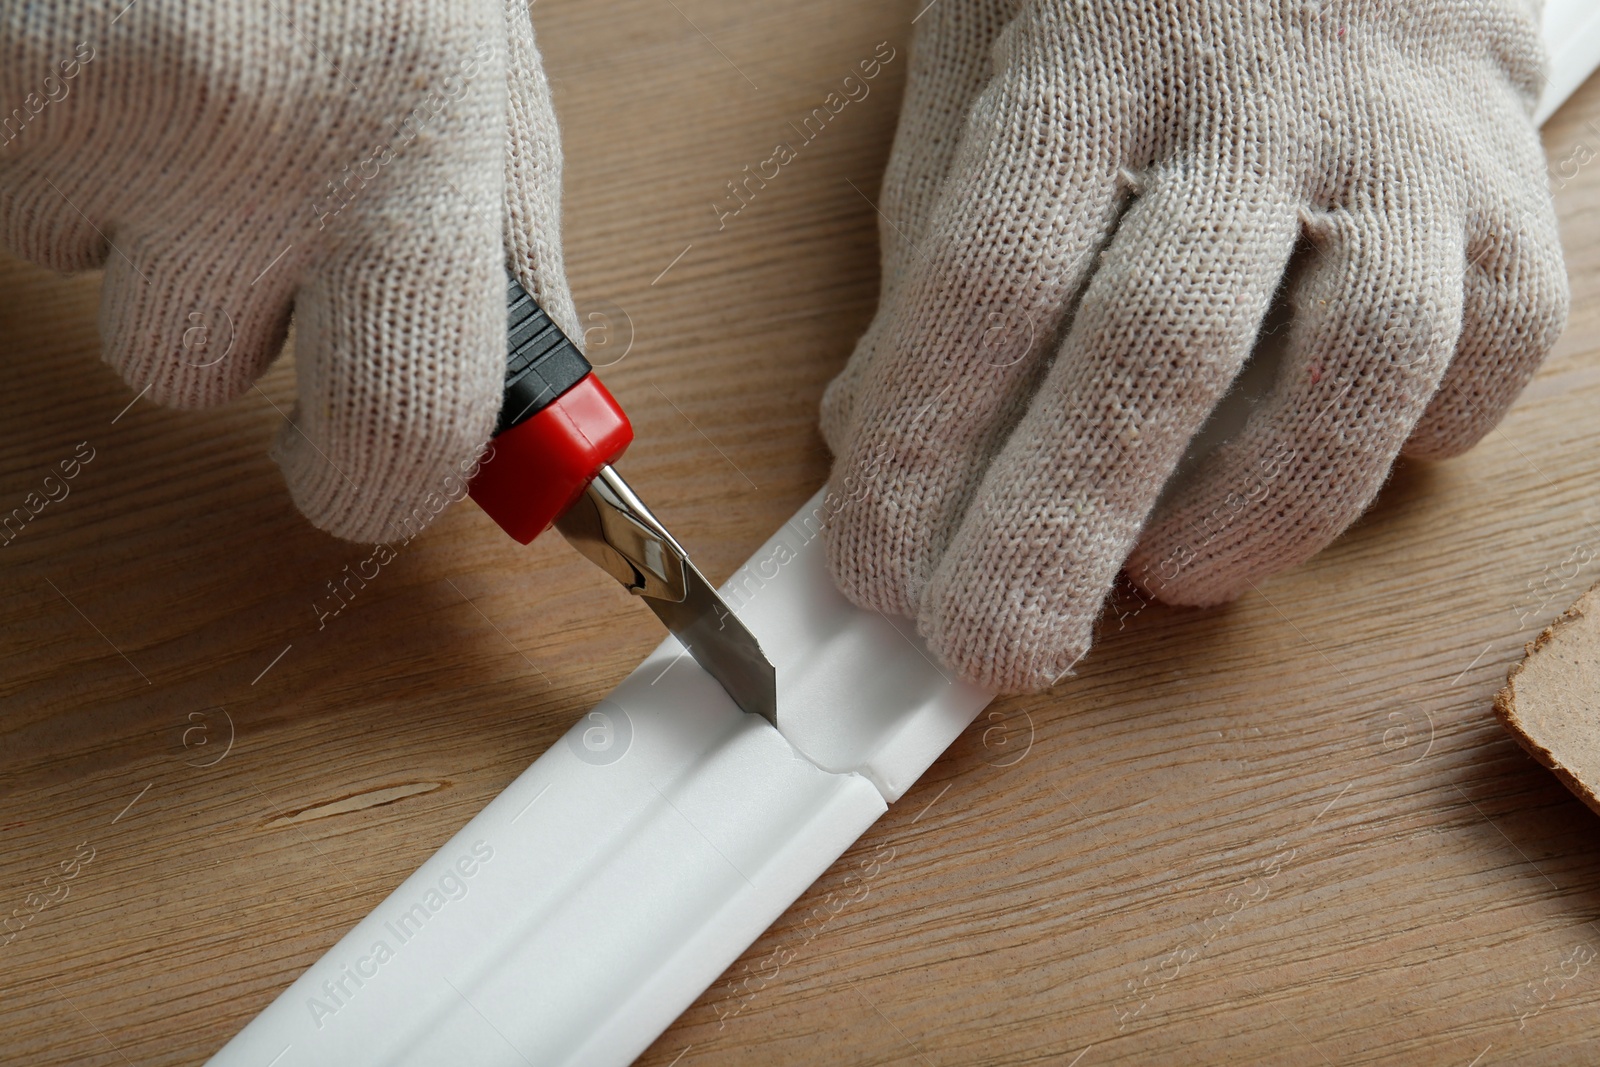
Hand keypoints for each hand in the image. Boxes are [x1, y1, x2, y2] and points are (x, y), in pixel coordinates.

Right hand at [0, 0, 572, 541]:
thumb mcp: (487, 67)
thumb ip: (506, 251)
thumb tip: (516, 430)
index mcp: (419, 147)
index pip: (398, 441)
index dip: (364, 478)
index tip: (349, 459)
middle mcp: (254, 132)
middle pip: (193, 368)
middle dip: (214, 299)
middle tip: (241, 162)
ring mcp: (86, 86)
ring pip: (77, 270)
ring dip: (120, 199)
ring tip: (171, 55)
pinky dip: (36, 136)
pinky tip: (92, 37)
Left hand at [822, 0, 1567, 690]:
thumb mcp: (979, 70)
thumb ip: (930, 248)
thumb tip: (869, 440)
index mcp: (1084, 63)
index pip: (990, 280)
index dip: (926, 444)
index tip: (877, 570)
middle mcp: (1250, 103)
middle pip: (1156, 346)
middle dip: (1062, 527)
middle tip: (996, 648)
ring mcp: (1395, 143)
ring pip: (1361, 360)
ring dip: (1257, 508)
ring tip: (1170, 575)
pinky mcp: (1499, 186)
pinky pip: (1490, 341)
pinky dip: (1409, 441)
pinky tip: (1322, 471)